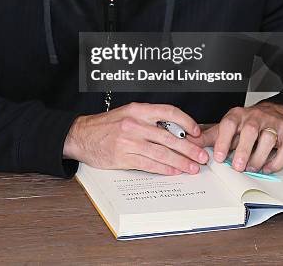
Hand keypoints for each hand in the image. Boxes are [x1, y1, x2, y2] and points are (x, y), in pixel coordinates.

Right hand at [63, 102, 209, 174]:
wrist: (82, 135)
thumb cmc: (106, 124)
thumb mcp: (128, 113)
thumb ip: (149, 119)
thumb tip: (175, 130)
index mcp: (138, 110)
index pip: (168, 112)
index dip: (186, 122)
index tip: (196, 131)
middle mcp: (135, 124)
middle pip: (168, 137)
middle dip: (189, 148)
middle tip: (201, 155)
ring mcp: (129, 142)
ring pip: (161, 153)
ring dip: (180, 162)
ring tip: (192, 167)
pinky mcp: (123, 158)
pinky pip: (148, 164)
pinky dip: (164, 169)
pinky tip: (174, 171)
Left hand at [195, 102, 282, 173]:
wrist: (272, 112)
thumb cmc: (246, 123)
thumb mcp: (226, 127)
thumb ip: (210, 136)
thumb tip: (188, 142)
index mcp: (237, 115)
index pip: (229, 124)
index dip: (223, 140)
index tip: (218, 157)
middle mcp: (254, 117)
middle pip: (250, 130)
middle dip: (243, 150)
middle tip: (237, 167)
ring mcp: (272, 123)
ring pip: (269, 138)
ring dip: (259, 156)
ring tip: (251, 168)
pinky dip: (277, 161)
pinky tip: (267, 168)